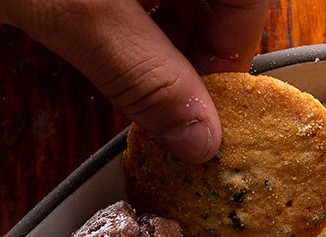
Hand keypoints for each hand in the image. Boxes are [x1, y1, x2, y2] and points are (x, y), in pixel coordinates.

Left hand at [0, 0, 271, 161]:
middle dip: (184, 41)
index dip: (221, 66)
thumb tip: (197, 135)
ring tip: (107, 43)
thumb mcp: (76, 9)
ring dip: (155, 17)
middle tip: (147, 93)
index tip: (190, 117)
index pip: (249, 5)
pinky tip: (91, 5)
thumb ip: (144, 76)